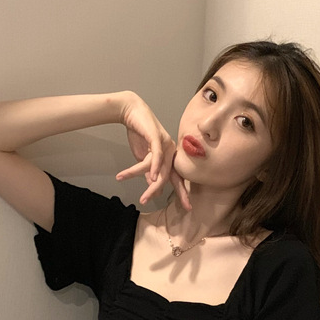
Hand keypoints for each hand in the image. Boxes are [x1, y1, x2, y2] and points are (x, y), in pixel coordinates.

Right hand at [115, 92, 191, 209]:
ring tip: (143, 198)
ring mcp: (165, 143)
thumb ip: (149, 171)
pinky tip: (153, 177)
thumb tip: (153, 185)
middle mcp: (171, 150)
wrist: (131, 112)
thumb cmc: (138, 133)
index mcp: (169, 156)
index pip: (177, 176)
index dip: (182, 191)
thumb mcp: (143, 157)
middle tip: (186, 207)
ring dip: (151, 185)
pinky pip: (157, 154)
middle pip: (172, 176)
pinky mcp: (156, 136)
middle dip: (178, 193)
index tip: (188, 206)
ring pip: (161, 169)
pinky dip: (155, 166)